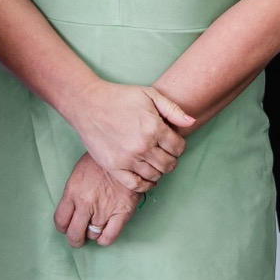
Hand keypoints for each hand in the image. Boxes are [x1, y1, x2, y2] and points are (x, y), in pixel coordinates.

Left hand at [54, 153, 143, 246]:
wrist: (124, 153)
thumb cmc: (101, 161)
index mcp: (73, 191)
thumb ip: (73, 193)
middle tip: (78, 238)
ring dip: (92, 233)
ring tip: (95, 226)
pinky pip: (110, 236)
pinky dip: (105, 239)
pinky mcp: (122, 212)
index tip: (66, 227)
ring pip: (93, 234)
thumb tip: (71, 210)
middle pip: (74, 233)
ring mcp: (104, 209)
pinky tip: (104, 234)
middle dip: (75, 239)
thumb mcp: (79, 173)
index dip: (62, 227)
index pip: (60, 220)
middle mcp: (86, 203)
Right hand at [66, 81, 193, 191]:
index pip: (179, 148)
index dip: (179, 145)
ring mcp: (128, 159)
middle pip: (169, 164)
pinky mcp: (114, 167)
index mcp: (154, 128)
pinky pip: (136, 185)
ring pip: (155, 175)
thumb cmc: (119, 97)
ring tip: (154, 160)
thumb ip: (172, 109)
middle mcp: (143, 146)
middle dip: (171, 159)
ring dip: (159, 170)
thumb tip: (192, 121)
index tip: (172, 142)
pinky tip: (147, 177)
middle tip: (165, 153)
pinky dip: (146, 184)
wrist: (88, 104)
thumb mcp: (149, 94)